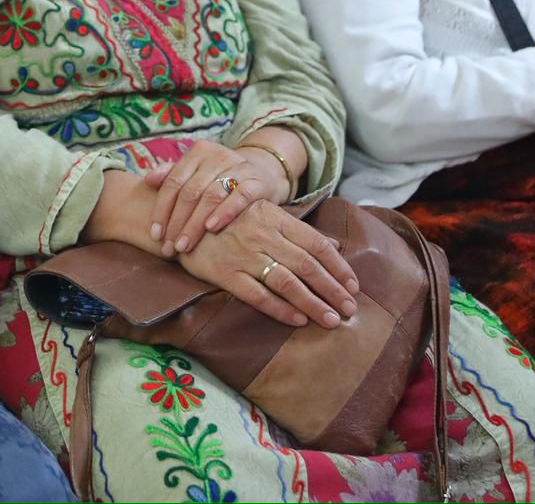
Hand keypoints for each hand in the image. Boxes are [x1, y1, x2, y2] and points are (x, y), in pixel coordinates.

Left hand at [142, 138, 293, 257]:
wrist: (264, 173)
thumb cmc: (220, 178)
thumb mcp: (197, 173)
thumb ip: (172, 175)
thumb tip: (148, 180)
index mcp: (198, 152)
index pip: (173, 181)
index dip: (161, 209)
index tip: (155, 235)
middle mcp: (217, 156)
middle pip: (190, 192)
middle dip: (176, 222)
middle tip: (169, 247)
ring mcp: (238, 167)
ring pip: (211, 196)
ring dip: (195, 224)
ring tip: (185, 245)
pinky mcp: (257, 181)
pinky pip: (239, 196)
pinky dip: (224, 212)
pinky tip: (212, 228)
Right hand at [178, 199, 357, 329]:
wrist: (180, 220)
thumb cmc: (226, 218)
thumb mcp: (262, 213)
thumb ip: (295, 229)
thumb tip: (334, 246)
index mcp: (274, 217)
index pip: (317, 243)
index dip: (338, 266)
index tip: (354, 286)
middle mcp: (262, 235)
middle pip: (307, 265)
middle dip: (333, 289)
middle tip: (350, 309)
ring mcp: (243, 255)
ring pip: (287, 282)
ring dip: (313, 303)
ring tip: (331, 320)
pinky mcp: (225, 273)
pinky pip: (258, 295)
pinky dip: (280, 308)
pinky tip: (297, 320)